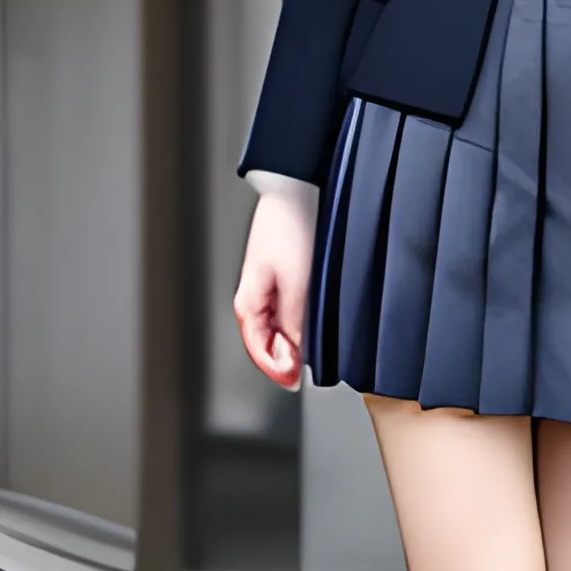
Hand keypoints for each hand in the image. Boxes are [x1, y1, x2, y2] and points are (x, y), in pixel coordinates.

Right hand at [234, 187, 315, 388]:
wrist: (296, 189)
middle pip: (270, 342)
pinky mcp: (287, 277)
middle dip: (289, 358)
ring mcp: (272, 288)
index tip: (295, 381)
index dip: (277, 369)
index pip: (258, 349)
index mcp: (248, 302)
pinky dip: (304, 322)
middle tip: (311, 369)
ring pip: (283, 328)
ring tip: (320, 348)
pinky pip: (293, 311)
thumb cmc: (289, 227)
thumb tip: (296, 354)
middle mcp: (257, 298)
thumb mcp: (297, 281)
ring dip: (299, 340)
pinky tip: (321, 323)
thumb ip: (295, 321)